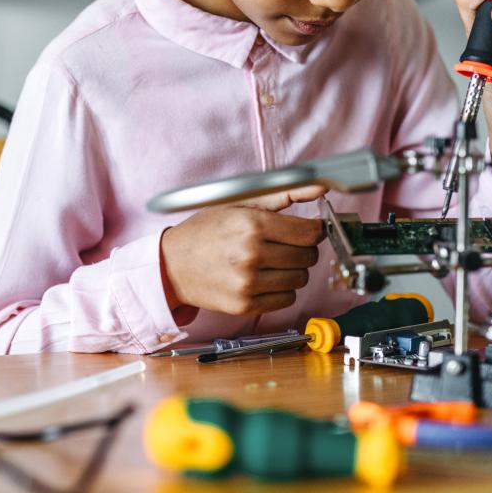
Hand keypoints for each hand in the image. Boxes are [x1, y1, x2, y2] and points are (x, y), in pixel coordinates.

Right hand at [159, 185, 325, 315]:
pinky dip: (282, 290)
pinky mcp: (245, 305)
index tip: (308, 230)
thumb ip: (283, 194)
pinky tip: (264, 278)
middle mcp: (250, 254)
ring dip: (292, 270)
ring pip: (300, 279)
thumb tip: (320, 187)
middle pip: (308, 256)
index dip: (315, 230)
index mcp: (251, 224)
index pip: (310, 233)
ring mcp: (248, 283)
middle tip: (284, 244)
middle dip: (302, 249)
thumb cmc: (204, 232)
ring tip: (271, 262)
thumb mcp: (238, 204)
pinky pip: (287, 299)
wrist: (171, 265)